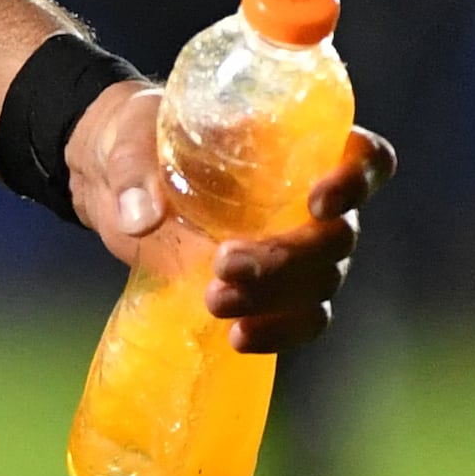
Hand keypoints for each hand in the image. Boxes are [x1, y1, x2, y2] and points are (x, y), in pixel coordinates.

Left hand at [64, 80, 392, 352]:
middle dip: (288, 257)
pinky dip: (278, 332)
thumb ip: (133, 171)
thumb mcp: (125, 139)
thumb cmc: (134, 140)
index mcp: (293, 145)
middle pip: (339, 236)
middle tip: (223, 262)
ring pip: (322, 281)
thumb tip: (142, 220)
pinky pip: (301, 318)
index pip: (363, 157)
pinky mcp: (270, 287)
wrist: (111, 181)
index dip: (358, 179)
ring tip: (214, 300)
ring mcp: (295, 247)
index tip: (316, 202)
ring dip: (275, 297)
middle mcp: (309, 199)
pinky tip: (237, 337)